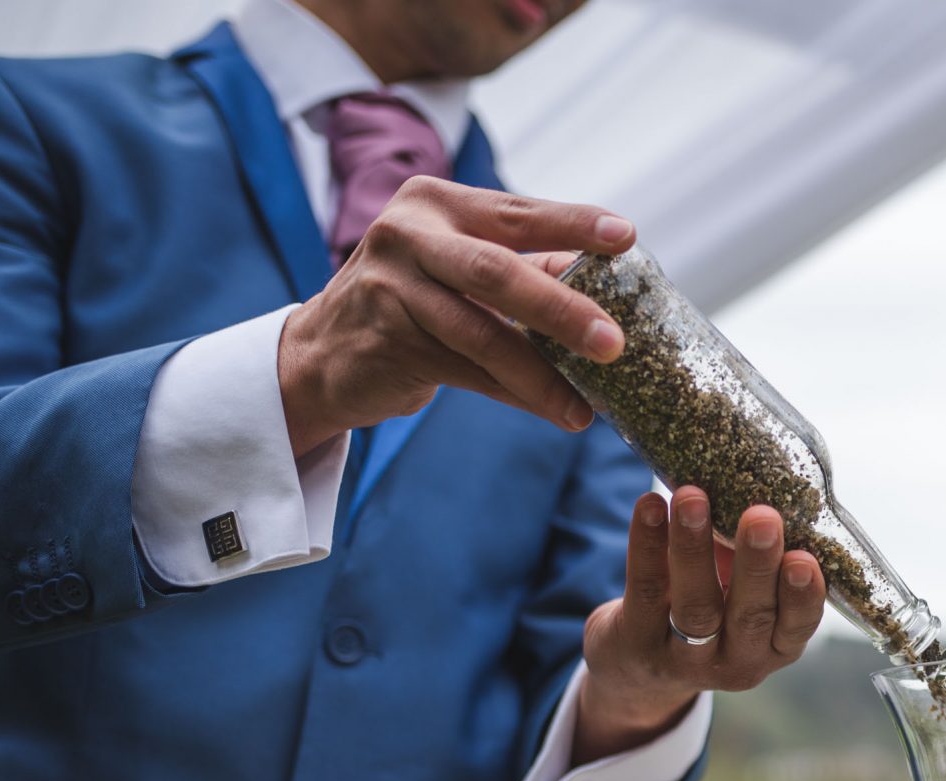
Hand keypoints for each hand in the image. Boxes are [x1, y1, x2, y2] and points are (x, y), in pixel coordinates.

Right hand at [278, 177, 635, 453]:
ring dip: (543, 377)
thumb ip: (527, 270)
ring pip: (484, 336)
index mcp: (437, 203)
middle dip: (562, 310)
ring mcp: (391, 288)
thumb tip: (611, 290)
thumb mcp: (461, 268)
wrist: (320, 353)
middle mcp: (408, 235)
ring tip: (588, 408)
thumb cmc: (413, 301)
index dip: (572, 224)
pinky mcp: (387, 341)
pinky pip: (469, 374)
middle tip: (615, 343)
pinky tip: (554, 412)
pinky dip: (517, 395)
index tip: (625, 236)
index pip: (516, 212)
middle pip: (498, 272)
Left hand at [572, 487, 825, 762]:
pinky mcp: (637, 643)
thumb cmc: (714, 611)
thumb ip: (762, 555)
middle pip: (749, 616)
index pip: (797, 627)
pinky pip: (644, 589)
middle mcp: (737, 661)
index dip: (804, 597)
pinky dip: (646, 544)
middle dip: (756, 565)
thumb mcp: (746, 596)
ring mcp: (684, 659)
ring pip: (695, 606)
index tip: (805, 558)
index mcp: (775, 647)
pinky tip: (650, 505)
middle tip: (762, 516)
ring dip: (694, 548)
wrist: (642, 665)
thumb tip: (768, 481)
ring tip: (692, 497)